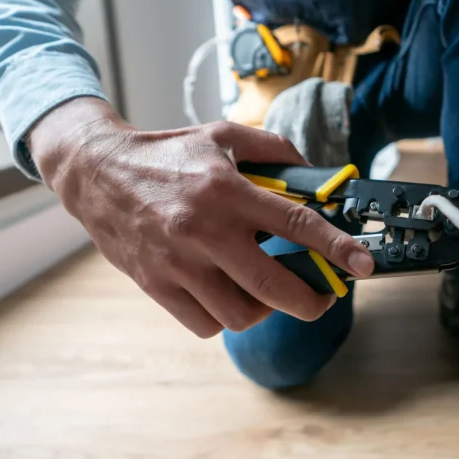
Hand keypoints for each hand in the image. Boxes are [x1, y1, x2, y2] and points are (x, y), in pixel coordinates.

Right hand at [28, 98, 374, 337]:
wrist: (95, 171)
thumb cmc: (165, 154)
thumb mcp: (221, 134)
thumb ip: (271, 149)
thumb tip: (311, 171)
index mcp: (227, 191)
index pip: (296, 224)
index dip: (336, 249)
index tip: (363, 265)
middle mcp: (205, 231)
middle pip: (275, 287)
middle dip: (312, 301)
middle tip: (322, 297)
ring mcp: (179, 264)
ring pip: (240, 314)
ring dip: (263, 309)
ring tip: (263, 290)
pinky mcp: (156, 285)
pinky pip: (205, 324)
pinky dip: (222, 316)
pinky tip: (225, 293)